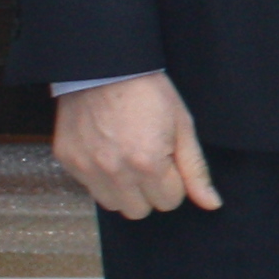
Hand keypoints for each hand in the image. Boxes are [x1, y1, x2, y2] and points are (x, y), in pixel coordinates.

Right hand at [52, 71, 219, 219]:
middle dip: (150, 191)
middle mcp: (115, 172)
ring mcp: (87, 168)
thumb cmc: (149, 92)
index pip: (169, 201)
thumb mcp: (182, 126)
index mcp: (148, 164)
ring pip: (113, 204)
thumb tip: (211, 204)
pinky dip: (101, 178)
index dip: (173, 182)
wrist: (105, 67)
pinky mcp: (68, 161)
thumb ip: (195, 170)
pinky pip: (90, 188)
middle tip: (150, 162)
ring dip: (125, 190)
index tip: (168, 160)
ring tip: (128, 158)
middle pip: (140, 210)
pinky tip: (108, 152)